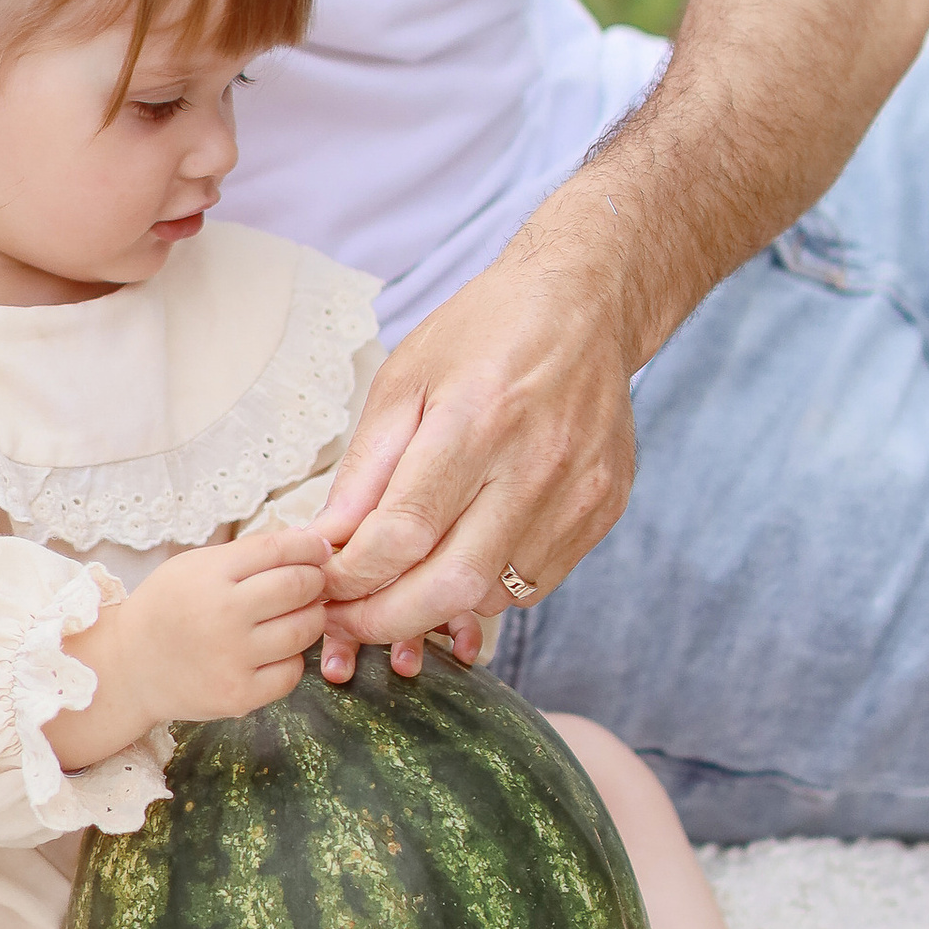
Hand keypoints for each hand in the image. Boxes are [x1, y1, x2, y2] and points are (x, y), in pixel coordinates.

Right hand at [129, 524, 332, 722]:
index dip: (309, 547)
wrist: (129, 668)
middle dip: (315, 581)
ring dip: (311, 618)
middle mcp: (223, 615)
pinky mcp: (239, 695)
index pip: (279, 549)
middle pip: (299, 587)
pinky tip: (276, 651)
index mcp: (210, 575)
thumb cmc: (167, 610)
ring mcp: (232, 658)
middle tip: (313, 583)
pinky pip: (292, 671)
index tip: (319, 550)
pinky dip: (293, 658)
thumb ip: (246, 555)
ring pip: (304, 629)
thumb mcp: (193, 567)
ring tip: (298, 615)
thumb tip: (306, 542)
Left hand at [313, 215, 633, 669]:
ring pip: (493, 595)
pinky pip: (534, 585)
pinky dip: (486, 590)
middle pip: (452, 584)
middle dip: (387, 619)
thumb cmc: (483, 333)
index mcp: (476, 418)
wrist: (583, 306)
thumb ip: (365, 469)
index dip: (353, 576)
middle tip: (349, 621)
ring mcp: (578, 492)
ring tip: (398, 587)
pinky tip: (459, 559)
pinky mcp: (603, 510)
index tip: (325, 587)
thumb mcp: (403, 381)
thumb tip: (329, 543)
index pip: (403, 532)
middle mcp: (535, 463)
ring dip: (436, 607)